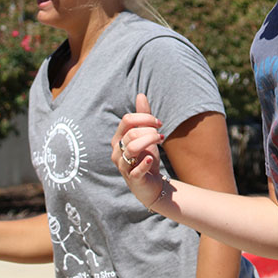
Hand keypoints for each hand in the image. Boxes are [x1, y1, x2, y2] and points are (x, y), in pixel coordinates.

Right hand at [112, 93, 166, 208]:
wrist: (152, 183)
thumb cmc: (146, 156)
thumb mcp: (146, 135)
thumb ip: (143, 117)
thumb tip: (141, 94)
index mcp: (118, 138)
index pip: (127, 120)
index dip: (145, 118)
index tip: (158, 123)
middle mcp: (116, 151)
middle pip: (131, 133)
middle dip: (149, 131)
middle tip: (161, 135)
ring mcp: (123, 166)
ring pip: (132, 148)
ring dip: (149, 142)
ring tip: (160, 141)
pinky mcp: (132, 179)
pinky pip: (135, 170)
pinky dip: (144, 164)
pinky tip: (151, 159)